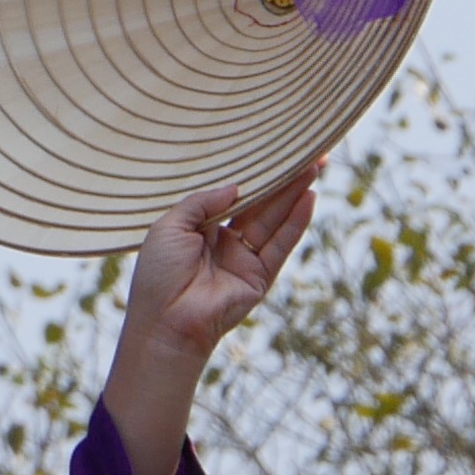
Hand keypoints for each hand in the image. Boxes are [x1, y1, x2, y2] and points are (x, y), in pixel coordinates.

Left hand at [98, 161, 317, 474]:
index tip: (272, 151)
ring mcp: (245, 260)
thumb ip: (203, 202)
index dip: (254, 175)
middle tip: (307, 152)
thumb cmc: (158, 274)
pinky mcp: (260, 278)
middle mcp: (226, 241)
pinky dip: (296, 222)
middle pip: (261, 204)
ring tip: (316, 167)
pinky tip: (310, 199)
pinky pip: (281, 245)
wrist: (166, 322)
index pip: (234, 196)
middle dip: (284, 179)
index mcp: (201, 228)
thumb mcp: (170, 225)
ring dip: (296, 194)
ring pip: (275, 220)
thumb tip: (236, 186)